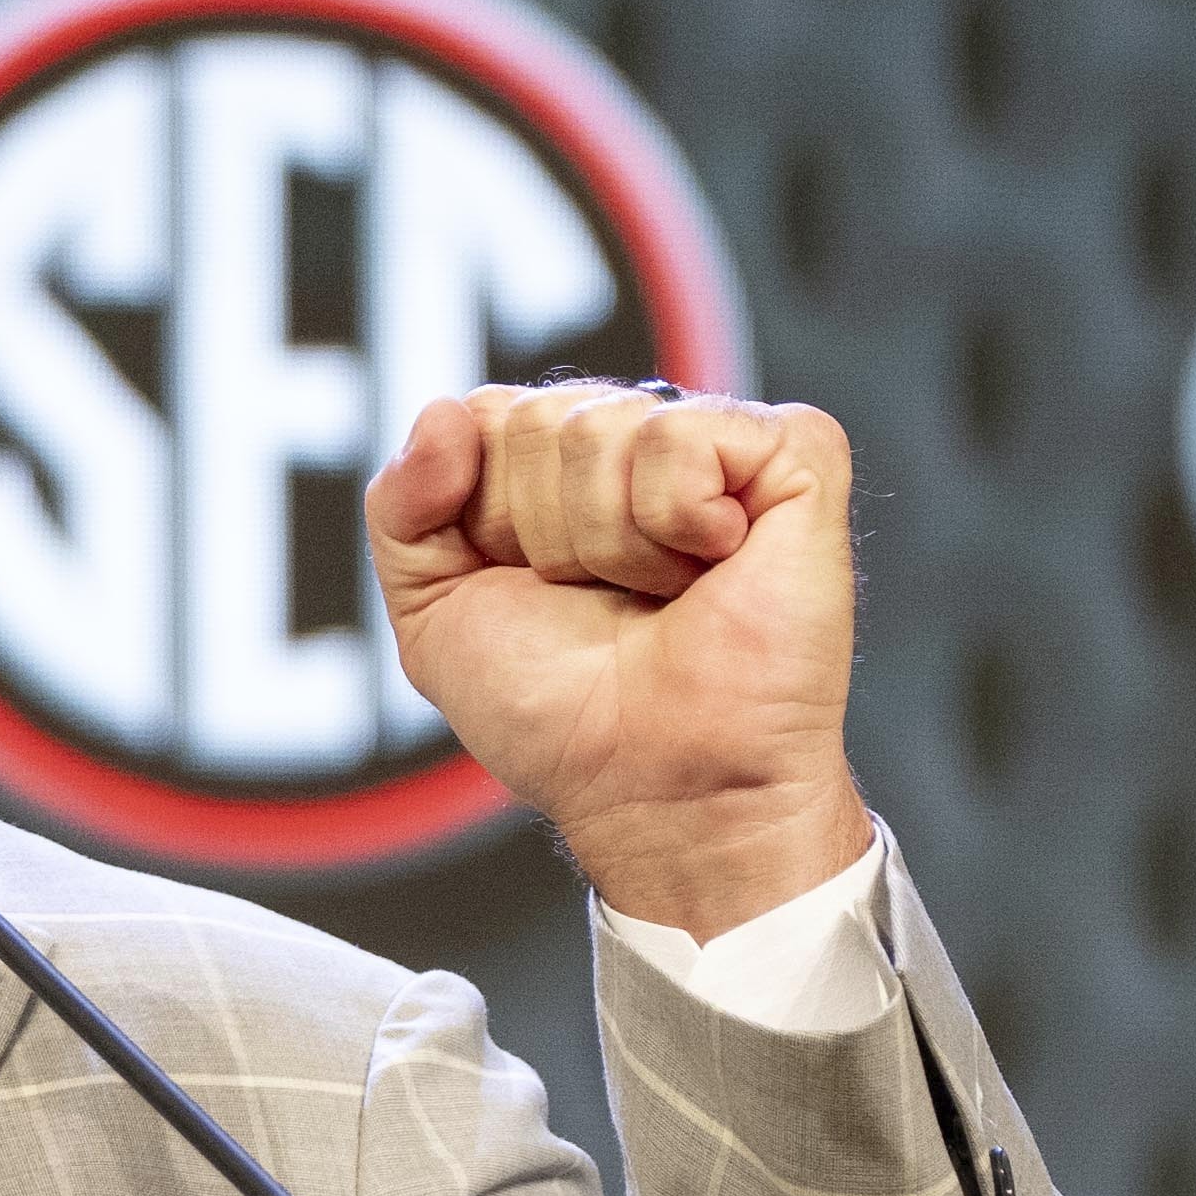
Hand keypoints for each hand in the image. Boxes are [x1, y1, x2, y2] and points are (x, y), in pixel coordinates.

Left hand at [365, 383, 877, 937]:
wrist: (654, 784)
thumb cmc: (560, 715)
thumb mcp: (434, 615)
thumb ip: (400, 508)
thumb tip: (443, 412)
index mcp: (561, 467)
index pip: (484, 416)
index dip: (484, 513)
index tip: (528, 587)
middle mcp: (639, 445)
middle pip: (538, 419)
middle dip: (544, 532)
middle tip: (603, 601)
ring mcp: (720, 447)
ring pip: (605, 426)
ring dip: (610, 543)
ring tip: (662, 596)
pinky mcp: (794, 459)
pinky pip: (690, 432)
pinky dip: (678, 515)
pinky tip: (715, 563)